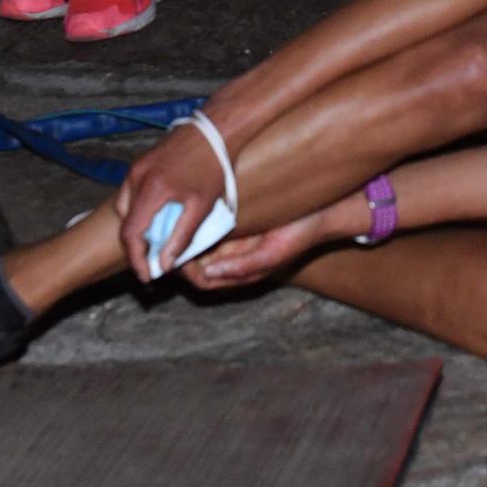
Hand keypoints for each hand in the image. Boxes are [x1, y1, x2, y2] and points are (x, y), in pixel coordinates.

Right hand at [114, 121, 229, 283]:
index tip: (146, 276)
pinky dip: (140, 210)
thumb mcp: (201, 206)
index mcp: (151, 189)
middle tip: (153, 262)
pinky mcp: (141, 163)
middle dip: (136, 246)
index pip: (131, 234)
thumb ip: (181, 236)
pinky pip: (132, 193)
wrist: (215, 129)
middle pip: (125, 222)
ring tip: (157, 241)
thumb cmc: (213, 167)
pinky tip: (158, 216)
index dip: (136, 259)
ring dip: (137, 227)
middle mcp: (137, 177)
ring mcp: (136, 168)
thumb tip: (165, 263)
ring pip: (126, 208)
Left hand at [182, 217, 328, 290]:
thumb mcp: (272, 254)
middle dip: (179, 253)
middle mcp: (232, 260)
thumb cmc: (297, 236)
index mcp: (239, 273)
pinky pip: (208, 226)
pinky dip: (196, 221)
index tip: (177, 253)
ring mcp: (232, 242)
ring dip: (185, 236)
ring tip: (173, 218)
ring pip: (198, 245)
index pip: (202, 280)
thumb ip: (241, 267)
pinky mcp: (235, 223)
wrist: (319, 212)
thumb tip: (208, 272)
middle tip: (166, 232)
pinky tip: (190, 206)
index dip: (186, 270)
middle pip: (195, 264)